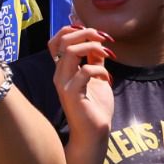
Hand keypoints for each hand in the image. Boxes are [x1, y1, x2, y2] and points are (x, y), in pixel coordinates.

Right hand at [47, 26, 114, 143]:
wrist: (94, 133)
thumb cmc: (95, 107)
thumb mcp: (97, 77)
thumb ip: (95, 61)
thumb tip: (99, 43)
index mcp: (63, 69)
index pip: (56, 40)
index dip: (73, 30)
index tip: (94, 34)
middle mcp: (59, 74)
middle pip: (62, 40)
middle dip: (85, 33)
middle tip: (103, 38)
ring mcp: (63, 84)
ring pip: (69, 51)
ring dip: (91, 47)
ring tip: (106, 54)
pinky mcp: (71, 94)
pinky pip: (85, 71)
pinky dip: (99, 69)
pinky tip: (107, 78)